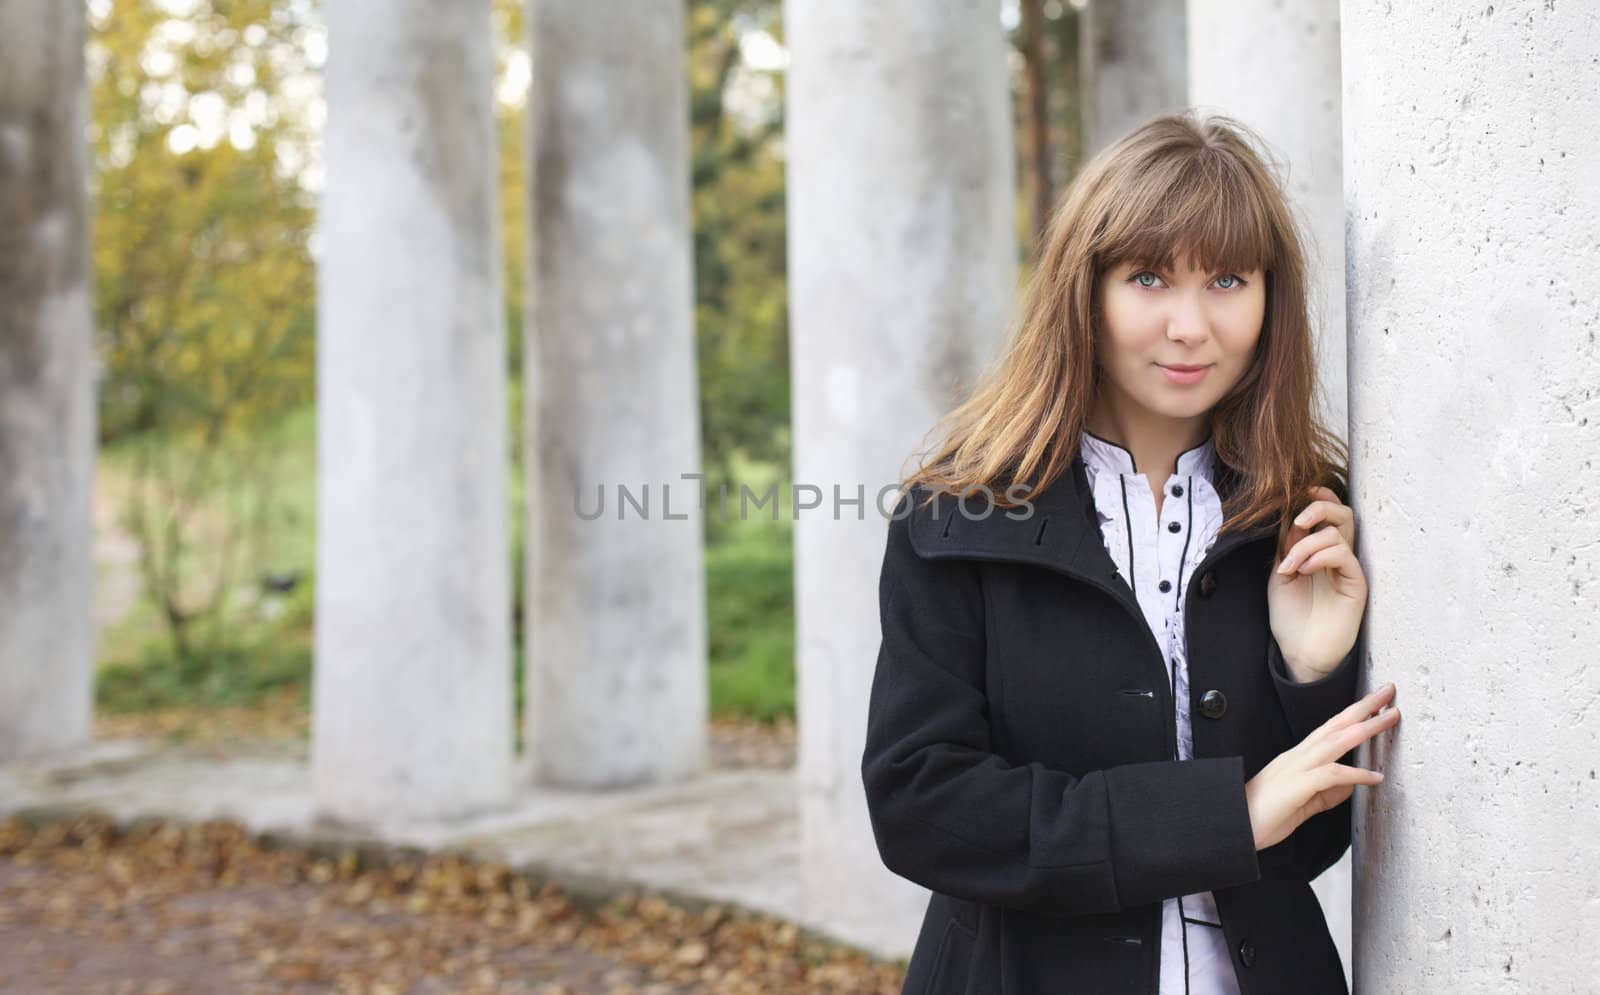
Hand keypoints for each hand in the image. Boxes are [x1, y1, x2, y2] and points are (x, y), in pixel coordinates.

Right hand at [1245, 682, 1399, 850]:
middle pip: (1335, 725)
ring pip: (1336, 741)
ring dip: (1365, 728)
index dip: (1353, 713)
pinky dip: (1355, 773)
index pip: (1330, 728)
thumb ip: (1328, 791)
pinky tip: (1375, 776)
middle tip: (1388, 690)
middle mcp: (1297, 756)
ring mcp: (1296, 769)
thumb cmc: (1264, 815)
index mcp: (1298, 757)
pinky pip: (1331, 775)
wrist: (1233, 826)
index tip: (1375, 702)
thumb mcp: (1304, 801)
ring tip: (1390, 716)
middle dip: (1364, 706)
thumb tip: (1352, 783)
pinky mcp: (1296, 787)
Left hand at [1268, 485, 1368, 678]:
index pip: (1328, 514)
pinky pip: (1343, 554)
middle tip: (1297, 522)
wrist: (1299, 651)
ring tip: (1289, 566)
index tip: (1298, 495)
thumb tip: (1291, 515)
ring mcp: (1349, 569)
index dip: (1318, 498)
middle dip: (1320, 507)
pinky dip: (1319, 556)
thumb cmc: (1290, 616)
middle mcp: (1338, 556)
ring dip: (1307, 544)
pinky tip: (1302, 571)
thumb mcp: (1280, 573)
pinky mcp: (1357, 584)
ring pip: (1340, 532)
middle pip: (1343, 513)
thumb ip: (1286, 545)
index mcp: (1320, 550)